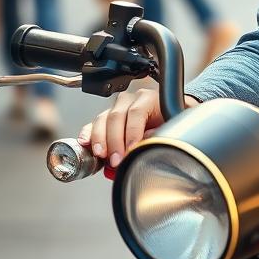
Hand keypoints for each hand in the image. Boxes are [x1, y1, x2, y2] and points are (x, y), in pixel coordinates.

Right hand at [78, 87, 197, 166]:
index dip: (132, 133)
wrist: (168, 117)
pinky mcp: (107, 118)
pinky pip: (93, 123)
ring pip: (103, 119)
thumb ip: (161, 132)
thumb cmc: (171, 121)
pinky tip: (85, 143)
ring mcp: (117, 108)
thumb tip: (146, 141)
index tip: (130, 150)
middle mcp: (131, 100)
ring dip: (100, 139)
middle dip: (114, 141)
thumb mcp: (173, 126)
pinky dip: (88, 134)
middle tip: (116, 160)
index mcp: (150, 98)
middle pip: (116, 116)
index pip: (136, 113)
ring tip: (102, 155)